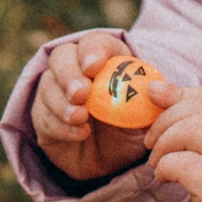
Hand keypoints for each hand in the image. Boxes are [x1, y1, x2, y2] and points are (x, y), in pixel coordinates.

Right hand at [29, 31, 172, 183]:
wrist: (115, 159)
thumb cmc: (133, 127)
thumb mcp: (152, 115)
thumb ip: (158, 102)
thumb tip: (156, 89)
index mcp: (105, 59)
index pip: (94, 42)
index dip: (93, 51)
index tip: (94, 67)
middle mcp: (75, 69)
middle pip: (62, 57)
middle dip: (69, 74)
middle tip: (81, 94)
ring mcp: (56, 93)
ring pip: (48, 87)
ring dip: (62, 103)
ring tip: (80, 117)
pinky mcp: (44, 119)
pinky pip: (43, 117)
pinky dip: (60, 125)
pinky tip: (80, 134)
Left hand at [145, 87, 201, 201]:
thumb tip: (156, 88)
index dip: (182, 95)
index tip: (157, 102)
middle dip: (167, 117)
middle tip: (151, 142)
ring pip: (194, 128)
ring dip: (164, 143)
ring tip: (158, 164)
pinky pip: (186, 164)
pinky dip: (166, 166)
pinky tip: (164, 179)